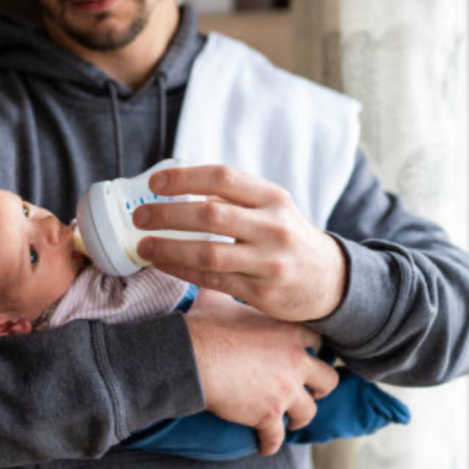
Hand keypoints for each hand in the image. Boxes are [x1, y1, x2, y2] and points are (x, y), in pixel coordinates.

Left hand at [133, 166, 347, 321]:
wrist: (328, 280)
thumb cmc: (285, 237)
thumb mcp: (270, 208)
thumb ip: (232, 198)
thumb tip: (177, 188)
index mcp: (272, 197)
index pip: (223, 177)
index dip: (185, 178)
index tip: (155, 182)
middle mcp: (273, 226)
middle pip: (211, 214)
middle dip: (168, 214)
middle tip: (139, 216)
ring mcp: (269, 261)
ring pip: (210, 252)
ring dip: (169, 248)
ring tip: (143, 245)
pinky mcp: (262, 291)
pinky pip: (213, 280)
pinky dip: (182, 271)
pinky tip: (162, 264)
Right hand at [186, 299, 337, 455]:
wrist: (190, 356)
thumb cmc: (202, 325)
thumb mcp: (219, 299)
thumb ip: (227, 291)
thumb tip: (213, 275)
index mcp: (288, 331)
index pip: (318, 342)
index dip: (313, 351)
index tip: (307, 356)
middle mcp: (295, 360)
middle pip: (328, 379)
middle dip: (320, 387)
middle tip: (311, 391)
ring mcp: (285, 390)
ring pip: (309, 412)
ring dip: (300, 417)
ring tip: (291, 422)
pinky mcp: (268, 414)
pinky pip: (277, 437)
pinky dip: (271, 444)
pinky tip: (264, 447)